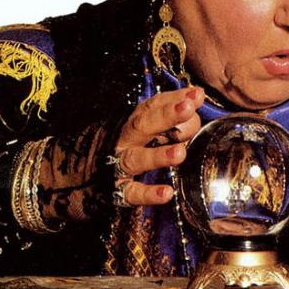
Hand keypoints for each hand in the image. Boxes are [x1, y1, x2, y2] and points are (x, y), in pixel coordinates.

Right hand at [112, 86, 204, 205]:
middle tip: (188, 108)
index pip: (155, 105)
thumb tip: (198, 97)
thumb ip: (180, 117)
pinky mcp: (118, 190)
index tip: (195, 95)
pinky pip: (132, 192)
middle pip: (144, 125)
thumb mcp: (157, 129)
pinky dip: (148, 193)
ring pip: (137, 158)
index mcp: (138, 121)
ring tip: (180, 153)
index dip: (175, 99)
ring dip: (158, 155)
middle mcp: (128, 139)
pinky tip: (166, 193)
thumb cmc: (137, 147)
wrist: (90, 174)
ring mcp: (120, 164)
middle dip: (166, 116)